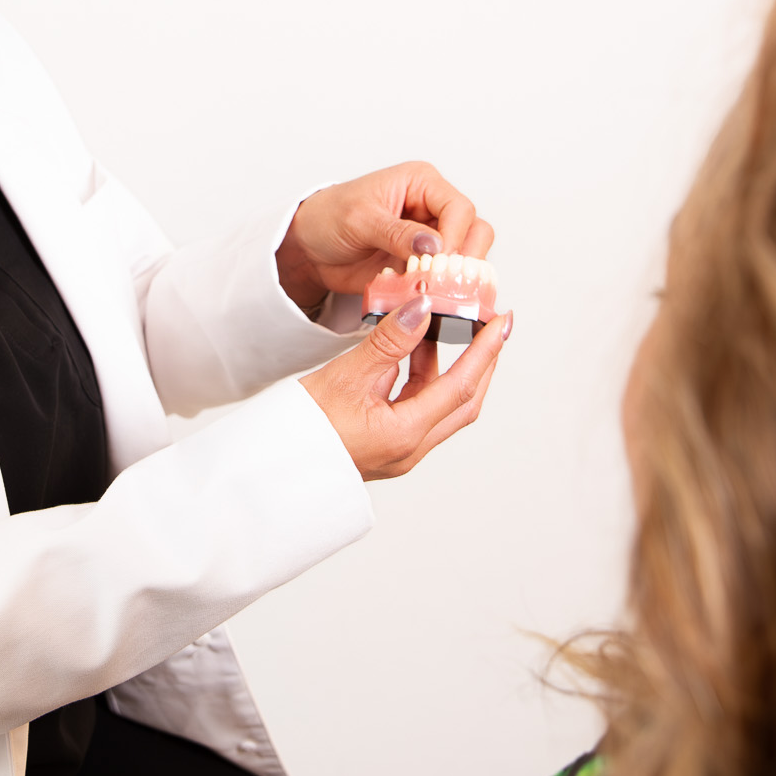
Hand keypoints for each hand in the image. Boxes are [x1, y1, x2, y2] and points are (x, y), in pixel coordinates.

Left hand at [274, 161, 494, 312]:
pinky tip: (422, 301)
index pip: (459, 208)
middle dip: (464, 259)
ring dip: (453, 278)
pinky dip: (438, 293)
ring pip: (466, 260)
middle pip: (475, 233)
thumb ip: (397, 233)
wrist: (308, 248)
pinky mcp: (422, 267)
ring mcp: (430, 241)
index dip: (455, 236)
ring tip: (430, 292)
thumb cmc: (328, 217)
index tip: (438, 261)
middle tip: (441, 280)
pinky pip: (444, 281)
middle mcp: (432, 210)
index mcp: (421, 184)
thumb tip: (433, 246)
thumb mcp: (359, 219)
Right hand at [299, 296, 511, 479]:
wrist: (273, 466)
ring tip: (442, 328)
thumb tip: (421, 309)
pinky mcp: (386, 443)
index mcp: (405, 435)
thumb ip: (387, 342)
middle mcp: (410, 448)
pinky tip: (411, 352)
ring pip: (440, 405)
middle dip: (480, 363)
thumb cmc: (301, 429)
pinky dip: (422, 378)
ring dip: (447, 367)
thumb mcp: (345, 375)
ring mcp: (399, 449)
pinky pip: (417, 407)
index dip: (485, 352)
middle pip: (462, 402)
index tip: (502, 323)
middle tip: (490, 327)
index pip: (460, 387)